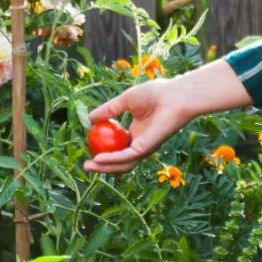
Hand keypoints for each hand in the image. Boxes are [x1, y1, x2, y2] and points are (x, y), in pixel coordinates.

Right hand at [81, 59, 253, 172]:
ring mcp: (144, 148)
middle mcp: (141, 143)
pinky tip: (99, 159)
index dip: (103, 150)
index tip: (88, 147)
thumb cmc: (156, 93)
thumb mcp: (126, 100)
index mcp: (137, 133)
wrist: (175, 95)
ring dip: (104, 167)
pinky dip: (112, 159)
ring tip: (88, 166)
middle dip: (102, 166)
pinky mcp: (146, 148)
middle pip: (119, 161)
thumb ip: (109, 110)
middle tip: (86, 165)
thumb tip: (90, 118)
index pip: (118, 147)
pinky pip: (126, 157)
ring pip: (122, 164)